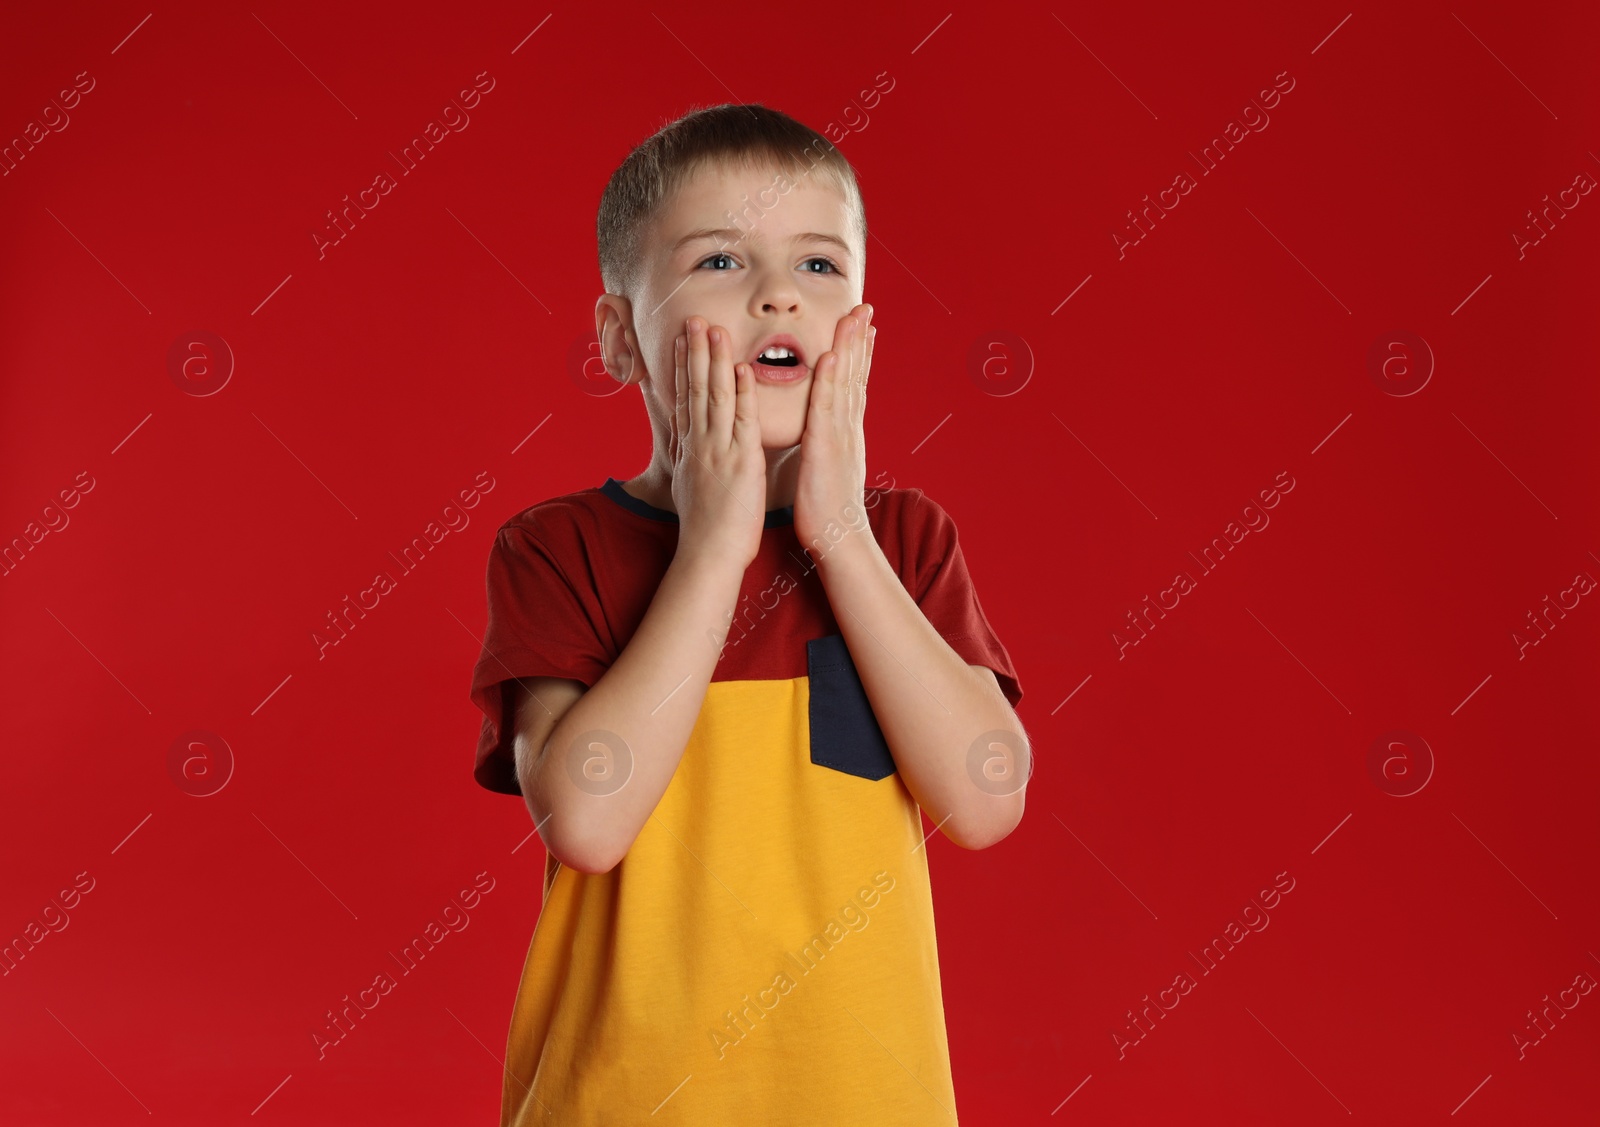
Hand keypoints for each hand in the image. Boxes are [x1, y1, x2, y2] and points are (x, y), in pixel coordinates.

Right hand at [668, 316, 766, 570]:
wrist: (709, 554)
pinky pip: (741, 422)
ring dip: (715, 361)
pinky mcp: (740, 462)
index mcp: (691, 448)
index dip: (684, 366)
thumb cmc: (705, 526)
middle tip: (693, 318)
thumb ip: (689, 456)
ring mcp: (718, 451)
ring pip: (715, 397)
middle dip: (695, 352)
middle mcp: (700, 444)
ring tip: (713, 329)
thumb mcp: (689, 483)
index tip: (683, 339)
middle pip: (696, 389)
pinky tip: (742, 369)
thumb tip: (683, 438)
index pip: (685, 398)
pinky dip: (742, 395)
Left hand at [793, 303, 875, 551]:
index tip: (862, 326)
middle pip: (856, 375)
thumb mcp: (830, 468)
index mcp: (846, 432)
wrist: (839, 538)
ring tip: (853, 316)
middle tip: (864, 305)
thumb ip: (830, 445)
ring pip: (847, 383)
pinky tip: (832, 355)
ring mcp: (841, 435)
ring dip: (850, 347)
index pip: (854, 384)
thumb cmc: (828, 510)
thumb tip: (830, 435)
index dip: (859, 354)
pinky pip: (828, 407)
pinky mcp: (827, 447)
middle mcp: (848, 428)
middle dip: (860, 339)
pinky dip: (831, 380)